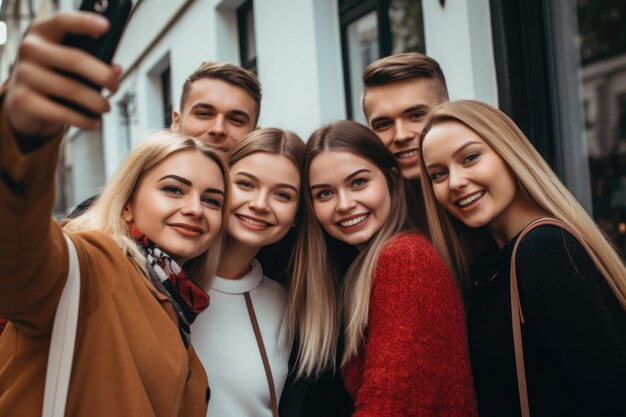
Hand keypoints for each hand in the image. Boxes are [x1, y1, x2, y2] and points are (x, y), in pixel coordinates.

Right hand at [5, 11, 120, 137]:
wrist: (24, 104)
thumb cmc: (54, 76)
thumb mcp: (69, 64)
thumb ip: (93, 60)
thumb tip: (116, 69)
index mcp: (43, 32)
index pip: (63, 21)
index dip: (84, 22)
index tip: (106, 26)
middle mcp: (30, 49)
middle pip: (75, 60)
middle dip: (104, 76)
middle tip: (115, 87)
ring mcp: (24, 75)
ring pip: (72, 89)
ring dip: (97, 102)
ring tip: (106, 107)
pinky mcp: (22, 101)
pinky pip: (62, 113)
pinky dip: (84, 120)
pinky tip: (94, 122)